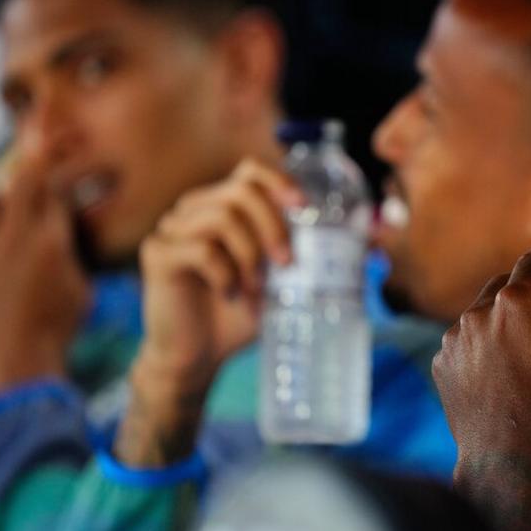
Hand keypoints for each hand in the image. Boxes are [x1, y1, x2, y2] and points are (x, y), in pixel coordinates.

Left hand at [0, 167, 89, 398]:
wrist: (14, 366)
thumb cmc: (55, 332)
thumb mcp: (81, 291)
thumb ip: (70, 255)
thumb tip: (62, 236)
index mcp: (52, 244)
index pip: (56, 190)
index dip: (59, 182)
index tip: (59, 187)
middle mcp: (13, 238)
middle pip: (21, 178)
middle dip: (31, 173)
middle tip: (33, 184)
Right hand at [116, 158, 299, 465]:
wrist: (197, 358)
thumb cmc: (240, 316)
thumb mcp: (283, 283)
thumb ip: (314, 258)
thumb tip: (371, 243)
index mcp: (222, 206)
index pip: (250, 172)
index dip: (278, 182)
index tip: (304, 207)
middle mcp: (194, 210)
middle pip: (240, 191)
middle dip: (272, 226)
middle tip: (287, 264)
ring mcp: (172, 229)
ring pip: (221, 219)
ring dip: (250, 256)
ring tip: (256, 289)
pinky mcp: (158, 254)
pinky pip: (201, 249)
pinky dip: (226, 274)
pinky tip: (231, 295)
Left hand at [432, 238, 530, 530]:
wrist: (503, 459)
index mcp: (516, 303)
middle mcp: (478, 312)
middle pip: (505, 284)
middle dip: (527, 288)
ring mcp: (455, 337)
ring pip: (482, 312)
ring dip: (502, 317)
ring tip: (526, 340)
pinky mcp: (443, 361)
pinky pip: (464, 339)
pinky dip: (482, 342)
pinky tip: (502, 365)